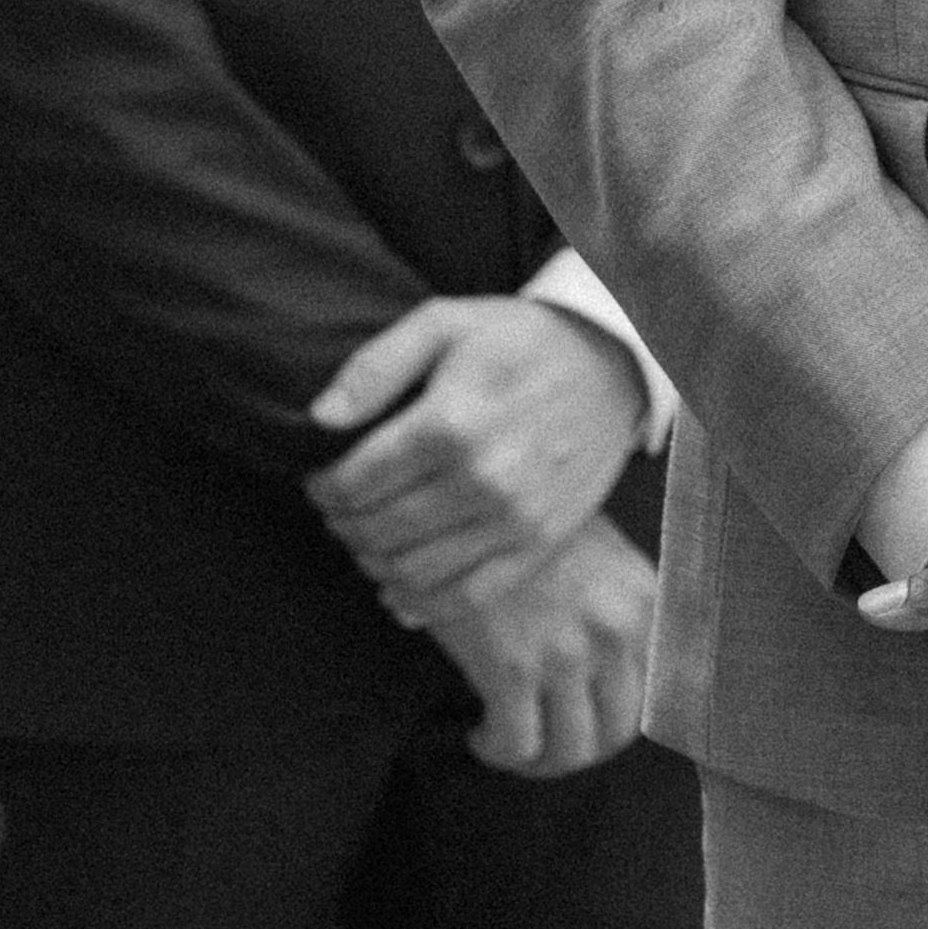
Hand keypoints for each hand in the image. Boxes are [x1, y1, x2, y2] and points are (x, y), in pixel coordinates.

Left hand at [306, 295, 641, 604]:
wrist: (610, 361)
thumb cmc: (516, 339)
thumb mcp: (443, 323)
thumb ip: (375, 367)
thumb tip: (318, 419)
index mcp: (450, 421)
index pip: (356, 482)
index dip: (324, 488)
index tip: (320, 482)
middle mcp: (482, 478)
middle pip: (379, 530)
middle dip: (343, 526)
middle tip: (339, 513)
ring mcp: (515, 518)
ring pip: (414, 571)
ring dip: (373, 564)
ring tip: (367, 541)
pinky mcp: (541, 543)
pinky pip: (468, 597)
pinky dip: (421, 605)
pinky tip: (397, 591)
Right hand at [410, 510, 655, 775]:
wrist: (466, 504)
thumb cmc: (530, 533)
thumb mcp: (605, 560)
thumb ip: (628, 616)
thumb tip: (635, 688)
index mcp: (646, 602)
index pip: (661, 698)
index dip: (621, 722)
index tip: (589, 726)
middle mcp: (617, 629)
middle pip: (616, 734)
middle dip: (580, 750)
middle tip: (547, 743)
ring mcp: (567, 650)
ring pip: (569, 752)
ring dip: (538, 761)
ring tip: (512, 742)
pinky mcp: (512, 668)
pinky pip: (518, 744)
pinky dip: (499, 751)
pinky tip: (481, 733)